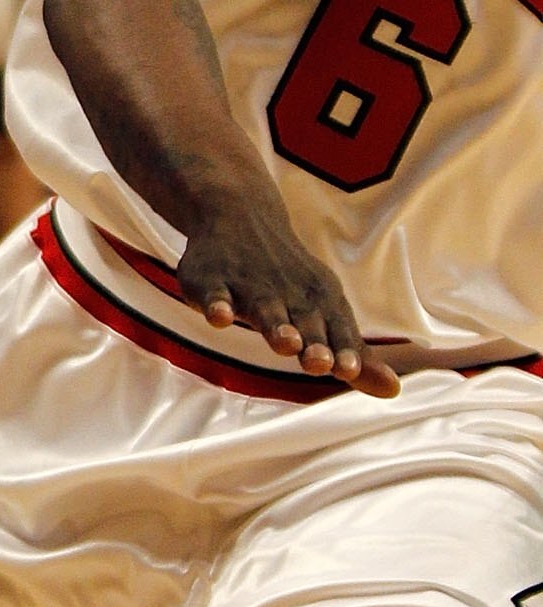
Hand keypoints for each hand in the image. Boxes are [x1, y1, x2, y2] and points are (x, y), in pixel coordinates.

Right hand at [177, 201, 399, 395]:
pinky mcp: (212, 281)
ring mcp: (249, 286)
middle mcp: (288, 294)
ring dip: (276, 325)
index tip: (349, 370)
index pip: (336, 330)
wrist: (241, 215)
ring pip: (265, 308)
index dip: (342, 350)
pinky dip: (217, 306)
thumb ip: (353, 356)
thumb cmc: (289, 278)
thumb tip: (393, 391)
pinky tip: (220, 319)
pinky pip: (214, 295)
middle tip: (320, 363)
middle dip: (313, 342)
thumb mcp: (325, 312)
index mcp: (319, 302)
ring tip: (285, 343)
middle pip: (303, 321)